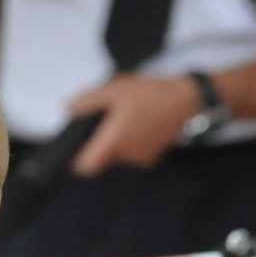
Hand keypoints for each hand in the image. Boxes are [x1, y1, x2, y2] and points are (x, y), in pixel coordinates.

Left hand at [67, 73, 199, 175]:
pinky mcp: (154, 154)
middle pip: (101, 157)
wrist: (187, 100)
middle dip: (96, 141)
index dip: (74, 160)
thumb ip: (87, 102)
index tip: (70, 149)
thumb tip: (69, 110)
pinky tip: (134, 119)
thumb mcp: (112, 90)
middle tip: (99, 120)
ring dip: (114, 138)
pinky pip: (132, 150)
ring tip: (120, 115)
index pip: (86, 166)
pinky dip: (129, 139)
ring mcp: (143, 157)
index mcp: (115, 142)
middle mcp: (129, 156)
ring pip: (118, 153)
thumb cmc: (150, 94)